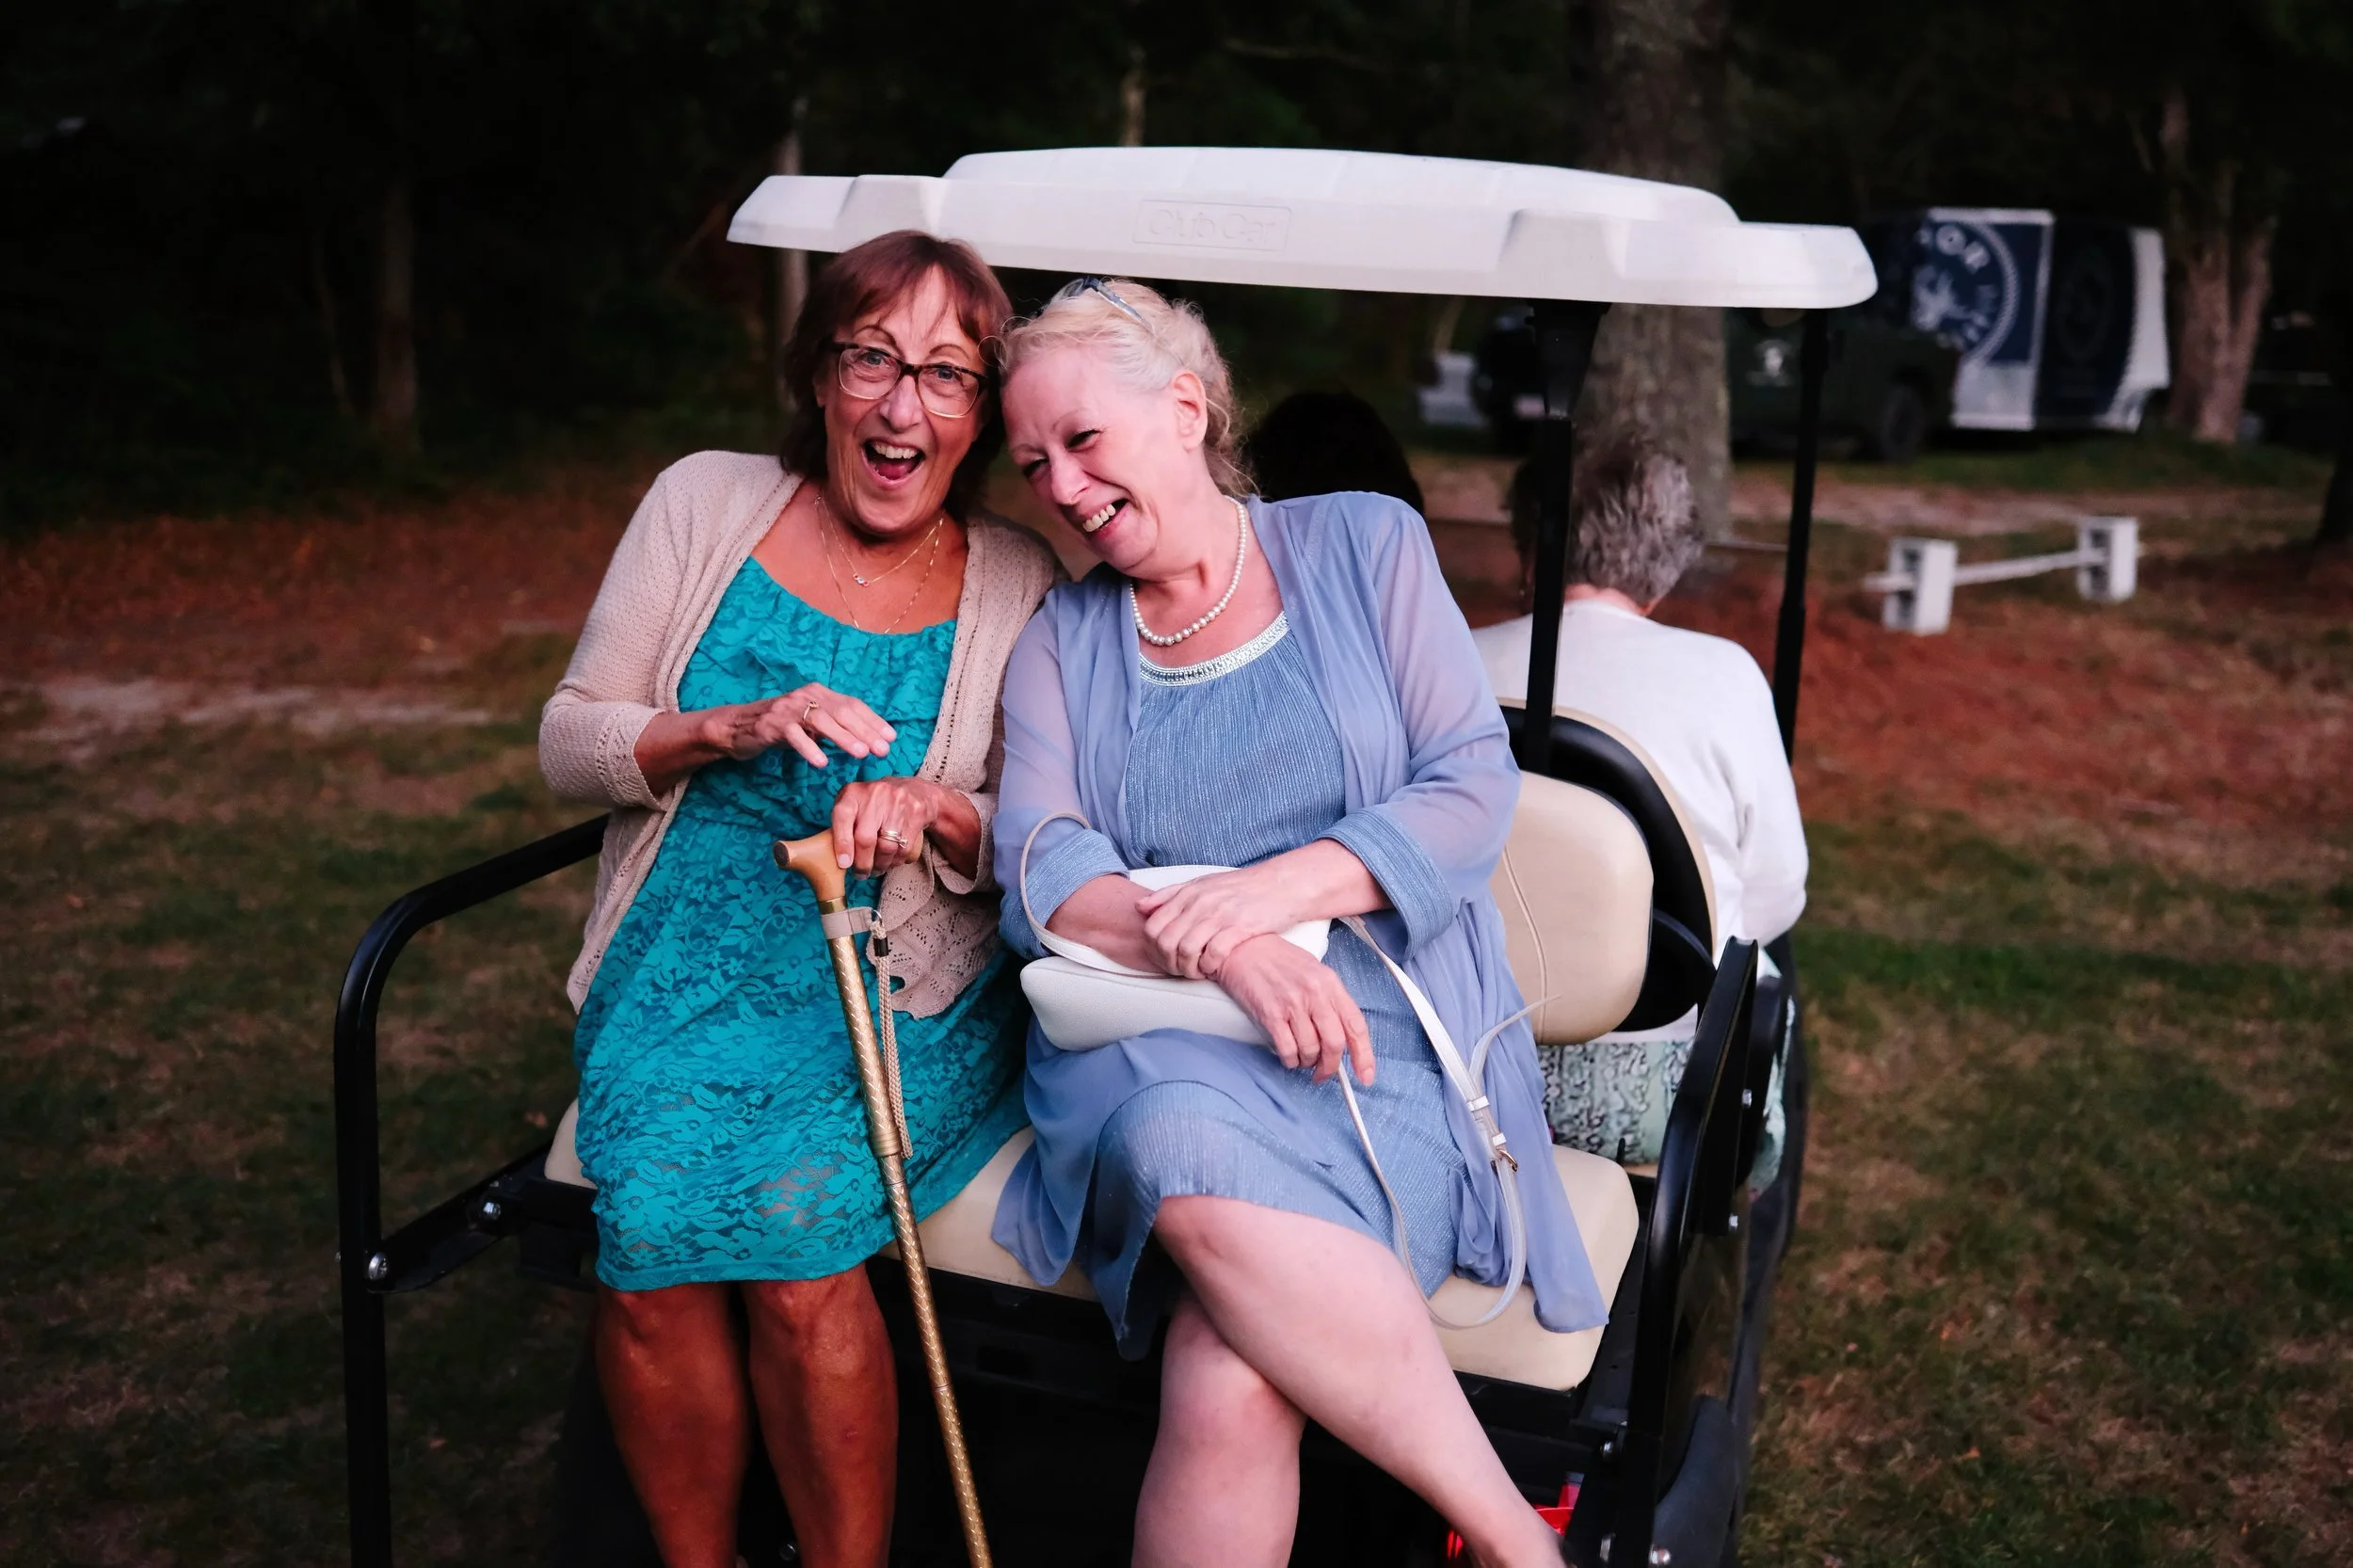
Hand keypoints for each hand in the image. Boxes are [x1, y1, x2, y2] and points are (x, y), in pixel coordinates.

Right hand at [702, 683, 894, 768]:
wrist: (738, 726)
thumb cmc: (781, 727)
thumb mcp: (811, 723)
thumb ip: (835, 726)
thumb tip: (869, 739)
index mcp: (819, 693)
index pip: (852, 704)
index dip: (873, 720)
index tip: (891, 738)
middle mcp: (806, 695)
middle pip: (841, 711)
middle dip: (865, 731)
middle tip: (882, 750)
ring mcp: (788, 708)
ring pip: (821, 720)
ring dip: (843, 738)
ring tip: (861, 754)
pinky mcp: (771, 724)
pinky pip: (793, 735)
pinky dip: (809, 748)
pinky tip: (821, 762)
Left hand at [831, 777, 942, 874]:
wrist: (915, 791)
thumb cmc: (875, 803)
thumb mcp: (855, 804)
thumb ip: (843, 824)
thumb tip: (836, 855)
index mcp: (854, 793)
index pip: (843, 816)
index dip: (842, 843)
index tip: (844, 864)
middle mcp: (875, 795)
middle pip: (866, 839)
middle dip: (862, 863)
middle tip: (860, 874)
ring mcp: (897, 804)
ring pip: (886, 847)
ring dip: (880, 865)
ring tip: (876, 869)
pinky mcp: (915, 815)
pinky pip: (904, 848)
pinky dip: (896, 861)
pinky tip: (892, 861)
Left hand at [1135, 864, 1299, 979]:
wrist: (1281, 884)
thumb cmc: (1242, 887)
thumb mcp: (1202, 884)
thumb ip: (1169, 895)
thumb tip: (1140, 907)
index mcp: (1188, 893)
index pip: (1152, 927)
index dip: (1153, 951)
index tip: (1165, 959)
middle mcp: (1200, 903)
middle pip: (1166, 942)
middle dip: (1169, 964)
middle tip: (1181, 970)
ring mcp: (1220, 914)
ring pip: (1186, 950)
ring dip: (1188, 968)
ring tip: (1197, 971)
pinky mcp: (1240, 927)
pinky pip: (1213, 953)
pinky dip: (1209, 966)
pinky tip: (1214, 968)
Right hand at [1210, 936, 1373, 1086]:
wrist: (1242, 948)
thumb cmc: (1277, 959)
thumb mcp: (1314, 971)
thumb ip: (1330, 1000)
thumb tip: (1342, 1035)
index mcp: (1330, 983)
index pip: (1356, 1025)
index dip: (1364, 1055)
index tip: (1365, 1074)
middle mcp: (1315, 994)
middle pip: (1335, 1043)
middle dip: (1331, 1066)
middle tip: (1324, 1072)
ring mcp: (1292, 1005)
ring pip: (1310, 1050)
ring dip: (1308, 1062)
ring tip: (1302, 1057)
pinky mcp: (1270, 1015)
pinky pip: (1287, 1050)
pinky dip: (1290, 1060)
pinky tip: (1288, 1055)